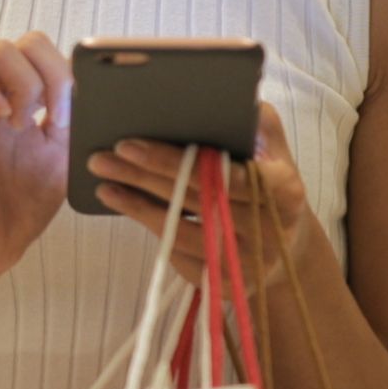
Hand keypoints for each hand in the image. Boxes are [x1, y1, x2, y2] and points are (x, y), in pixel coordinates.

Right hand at [0, 31, 73, 300]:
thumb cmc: (24, 205)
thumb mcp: (67, 157)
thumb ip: (80, 122)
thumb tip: (107, 97)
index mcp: (30, 101)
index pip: (49, 53)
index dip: (70, 70)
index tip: (77, 114)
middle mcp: (3, 97)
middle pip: (27, 42)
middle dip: (53, 73)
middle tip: (55, 118)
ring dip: (25, 83)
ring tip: (26, 124)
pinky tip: (3, 118)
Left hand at [82, 101, 317, 288]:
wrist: (286, 241)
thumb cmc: (267, 179)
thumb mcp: (270, 145)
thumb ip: (251, 121)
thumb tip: (208, 98)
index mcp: (284, 189)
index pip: (221, 173)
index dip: (170, 160)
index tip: (128, 143)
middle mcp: (271, 231)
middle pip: (194, 201)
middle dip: (141, 177)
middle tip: (100, 159)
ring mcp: (249, 264)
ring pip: (181, 234)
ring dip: (137, 208)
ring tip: (104, 185)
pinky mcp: (229, 290)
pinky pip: (181, 260)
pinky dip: (153, 232)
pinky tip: (128, 209)